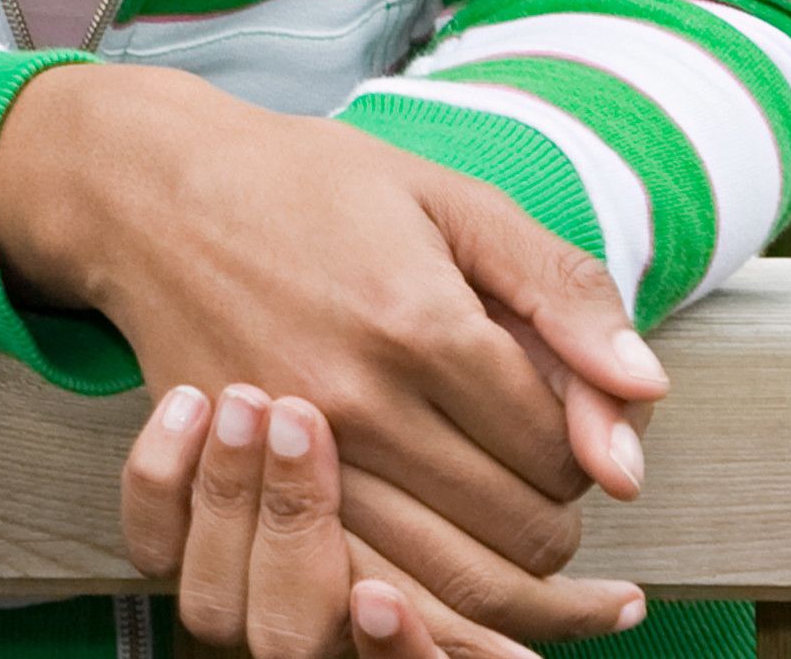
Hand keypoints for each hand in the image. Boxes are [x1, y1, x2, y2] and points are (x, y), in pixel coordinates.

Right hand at [0, 68, 658, 640]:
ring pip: (452, 580)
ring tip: (503, 528)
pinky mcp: (241, 478)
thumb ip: (564, 290)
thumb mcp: (450, 198)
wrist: (144, 188)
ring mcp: (292, 448)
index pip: (562, 454)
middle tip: (530, 470)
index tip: (556, 413)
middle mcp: (357, 398)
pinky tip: (442, 578)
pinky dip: (419, 606)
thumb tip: (647, 389)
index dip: (585, 447)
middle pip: (521, 531)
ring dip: (504, 574)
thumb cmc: (303, 184)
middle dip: (554, 515)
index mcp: (421, 321)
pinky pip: (356, 587)